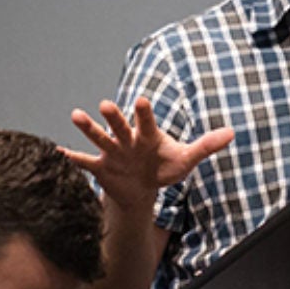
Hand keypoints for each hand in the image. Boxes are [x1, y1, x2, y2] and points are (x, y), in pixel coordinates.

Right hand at [63, 97, 233, 208]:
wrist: (143, 188)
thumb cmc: (165, 167)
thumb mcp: (186, 159)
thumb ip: (206, 145)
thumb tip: (232, 132)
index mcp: (148, 135)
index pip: (147, 122)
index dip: (144, 113)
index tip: (141, 100)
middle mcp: (128, 140)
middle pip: (120, 126)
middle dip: (113, 117)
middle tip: (106, 104)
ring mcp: (112, 153)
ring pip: (100, 139)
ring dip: (88, 129)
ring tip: (76, 115)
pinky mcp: (101, 168)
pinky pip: (85, 163)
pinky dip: (72, 158)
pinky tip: (57, 152)